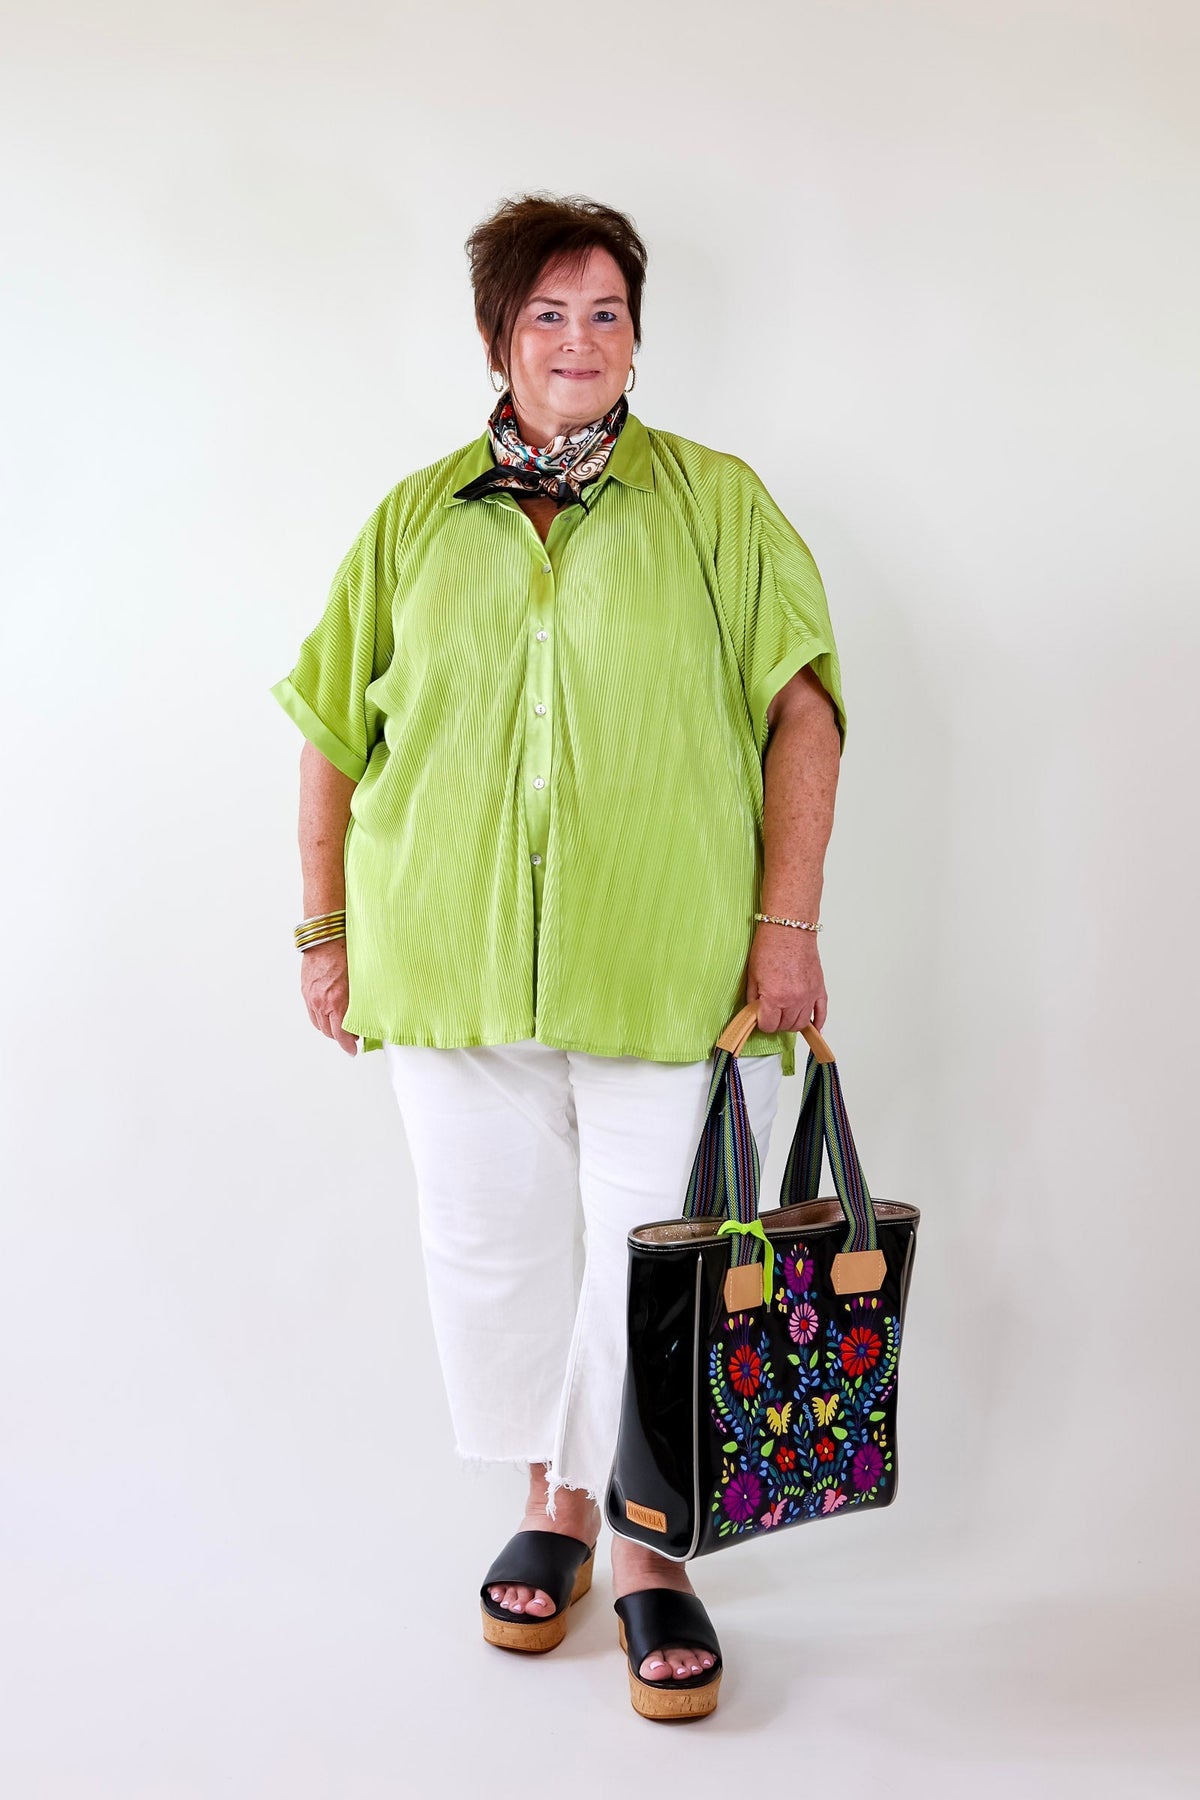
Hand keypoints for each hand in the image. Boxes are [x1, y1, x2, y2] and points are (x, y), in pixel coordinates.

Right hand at [300, 938, 359, 1055]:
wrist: (326, 936)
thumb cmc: (346, 952)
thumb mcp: (360, 979)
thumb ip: (361, 1000)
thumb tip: (368, 1013)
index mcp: (336, 1001)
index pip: (341, 1034)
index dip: (348, 1045)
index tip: (353, 1050)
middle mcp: (320, 1002)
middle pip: (328, 1032)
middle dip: (340, 1037)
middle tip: (351, 1037)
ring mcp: (311, 996)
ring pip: (318, 1023)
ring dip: (329, 1028)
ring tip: (340, 1026)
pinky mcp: (305, 990)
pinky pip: (312, 1012)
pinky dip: (320, 1018)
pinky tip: (328, 1014)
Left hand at [744, 922, 827, 1033]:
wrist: (789, 928)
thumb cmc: (770, 946)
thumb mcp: (752, 974)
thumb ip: (753, 998)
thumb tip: (755, 1012)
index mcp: (775, 997)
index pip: (769, 1026)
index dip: (762, 1023)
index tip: (760, 1017)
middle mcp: (794, 1000)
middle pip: (785, 1026)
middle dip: (776, 1023)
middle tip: (771, 1014)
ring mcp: (809, 995)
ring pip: (802, 1023)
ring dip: (792, 1023)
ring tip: (785, 1015)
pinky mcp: (819, 989)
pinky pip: (822, 1013)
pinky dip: (818, 1023)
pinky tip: (814, 1029)